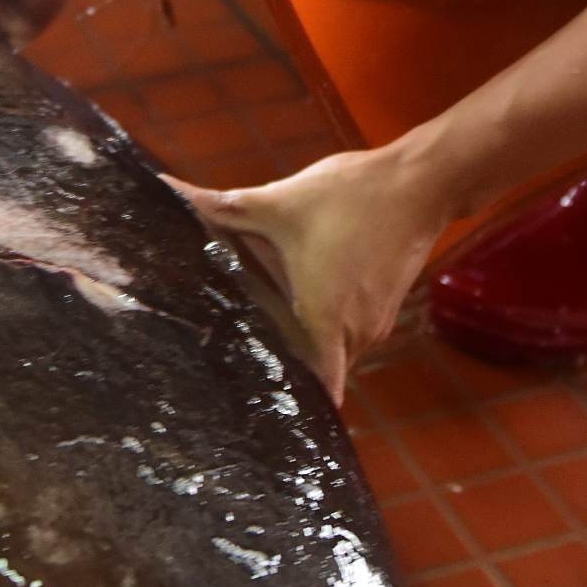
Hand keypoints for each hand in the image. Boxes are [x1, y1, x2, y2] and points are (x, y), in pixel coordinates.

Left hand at [163, 146, 450, 402]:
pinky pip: (348, 333)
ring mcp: (373, 324)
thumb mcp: (279, 202)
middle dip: (284, 370)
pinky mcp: (383, 308)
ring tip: (260, 338)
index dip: (286, 399)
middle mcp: (353, 334)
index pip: (313, 389)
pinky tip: (299, 304)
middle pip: (316, 372)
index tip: (254, 404)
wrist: (421, 182)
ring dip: (306, 347)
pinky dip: (325, 327)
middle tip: (237, 367)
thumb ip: (221, 207)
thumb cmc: (352, 197)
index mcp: (325, 319)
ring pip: (333, 352)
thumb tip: (165, 191)